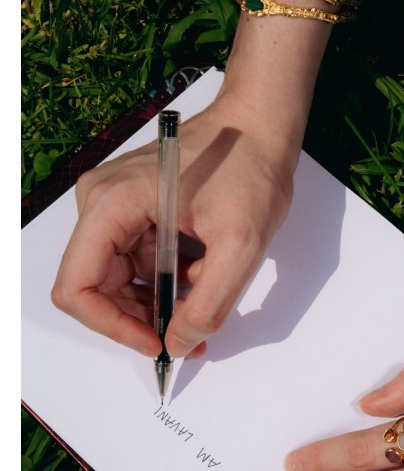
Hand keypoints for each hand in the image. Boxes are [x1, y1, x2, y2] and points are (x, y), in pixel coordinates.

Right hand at [52, 95, 297, 357]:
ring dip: (158, 301)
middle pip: (95, 287)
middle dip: (139, 319)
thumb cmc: (250, 168)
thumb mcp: (240, 245)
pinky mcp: (134, 209)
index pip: (77, 286)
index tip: (155, 343)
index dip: (111, 326)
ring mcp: (115, 205)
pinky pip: (138, 261)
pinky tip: (202, 271)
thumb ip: (209, 303)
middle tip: (187, 337)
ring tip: (203, 296)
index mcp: (111, 204)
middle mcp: (101, 203)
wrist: (260, 126)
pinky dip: (167, 280)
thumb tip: (178, 343)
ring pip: (119, 278)